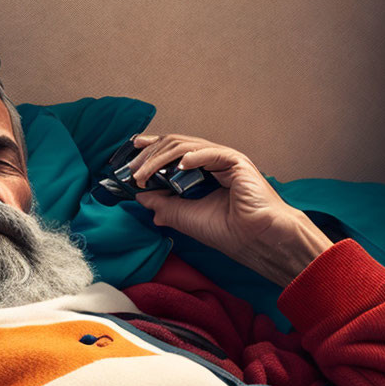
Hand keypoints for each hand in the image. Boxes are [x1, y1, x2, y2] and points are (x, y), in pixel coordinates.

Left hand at [128, 134, 332, 286]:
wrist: (255, 240)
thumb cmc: (228, 231)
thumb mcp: (184, 217)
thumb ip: (162, 204)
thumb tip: (140, 195)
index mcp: (203, 172)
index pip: (172, 153)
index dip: (150, 150)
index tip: (129, 154)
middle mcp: (213, 162)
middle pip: (175, 145)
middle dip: (148, 155)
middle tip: (131, 169)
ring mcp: (225, 160)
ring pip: (186, 146)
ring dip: (160, 158)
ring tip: (143, 173)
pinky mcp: (237, 162)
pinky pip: (211, 152)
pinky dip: (192, 157)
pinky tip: (177, 166)